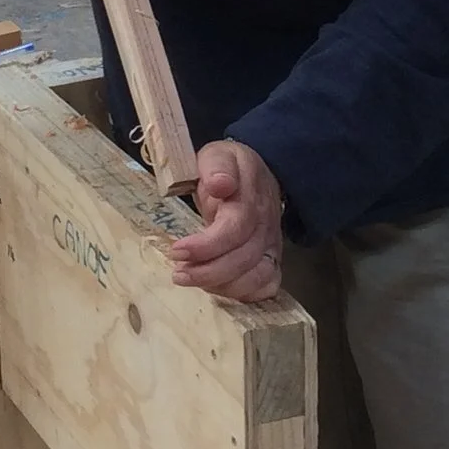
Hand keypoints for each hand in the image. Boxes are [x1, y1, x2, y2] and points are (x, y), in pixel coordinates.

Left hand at [166, 140, 284, 302]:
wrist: (257, 175)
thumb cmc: (227, 169)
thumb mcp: (218, 155)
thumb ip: (217, 166)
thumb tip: (220, 184)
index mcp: (250, 197)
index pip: (235, 228)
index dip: (206, 246)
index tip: (176, 251)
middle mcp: (266, 225)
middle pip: (244, 259)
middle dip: (208, 272)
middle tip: (178, 273)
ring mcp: (272, 244)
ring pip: (257, 277)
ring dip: (223, 286)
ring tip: (192, 280)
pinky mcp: (272, 259)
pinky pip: (267, 286)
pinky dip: (244, 294)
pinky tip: (218, 288)